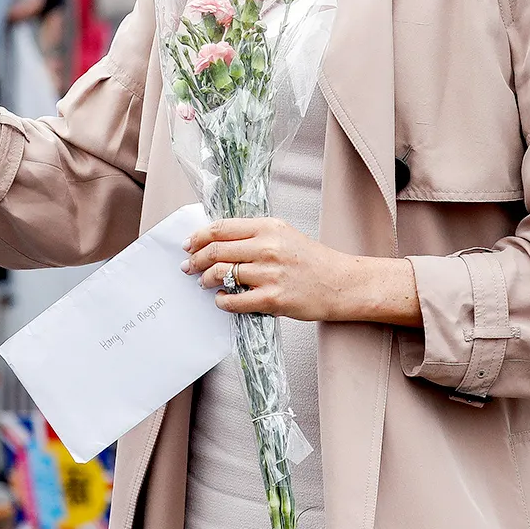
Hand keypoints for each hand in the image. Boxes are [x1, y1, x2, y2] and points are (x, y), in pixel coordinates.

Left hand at [183, 217, 421, 325]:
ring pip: (222, 274)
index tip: (188, 245)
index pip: (221, 228)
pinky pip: (236, 300)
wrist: (341, 283)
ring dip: (206, 280)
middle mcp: (267, 247)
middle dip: (196, 260)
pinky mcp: (273, 298)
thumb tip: (216, 240)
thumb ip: (253, 234)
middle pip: (217, 251)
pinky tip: (222, 300)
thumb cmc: (310, 259)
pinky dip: (223, 301)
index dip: (199, 237)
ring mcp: (270, 273)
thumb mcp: (283, 234)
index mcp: (268, 227)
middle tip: (188, 267)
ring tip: (204, 283)